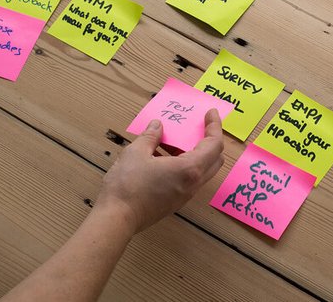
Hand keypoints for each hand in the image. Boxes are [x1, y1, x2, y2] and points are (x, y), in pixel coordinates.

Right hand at [97, 109, 224, 233]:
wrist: (117, 218)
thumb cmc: (127, 184)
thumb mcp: (136, 152)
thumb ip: (150, 136)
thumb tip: (157, 125)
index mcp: (189, 169)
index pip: (214, 145)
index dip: (215, 126)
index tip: (210, 113)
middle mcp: (193, 183)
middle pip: (214, 159)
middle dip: (209, 140)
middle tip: (197, 126)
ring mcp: (185, 195)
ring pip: (201, 170)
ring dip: (193, 152)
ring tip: (172, 140)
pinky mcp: (175, 202)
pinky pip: (188, 179)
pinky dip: (183, 164)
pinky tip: (160, 157)